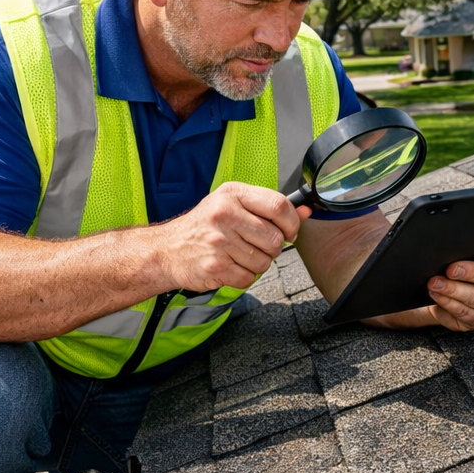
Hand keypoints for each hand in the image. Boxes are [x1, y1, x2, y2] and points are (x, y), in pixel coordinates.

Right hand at [157, 181, 308, 291]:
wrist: (167, 250)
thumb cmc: (205, 226)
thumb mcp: (234, 205)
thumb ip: (270, 208)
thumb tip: (307, 211)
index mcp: (232, 194)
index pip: (279, 206)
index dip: (292, 223)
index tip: (289, 231)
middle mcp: (224, 214)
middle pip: (274, 238)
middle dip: (272, 248)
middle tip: (257, 245)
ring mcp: (218, 241)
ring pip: (265, 261)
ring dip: (258, 263)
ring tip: (240, 255)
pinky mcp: (215, 265)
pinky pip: (249, 278)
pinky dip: (244, 276)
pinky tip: (230, 266)